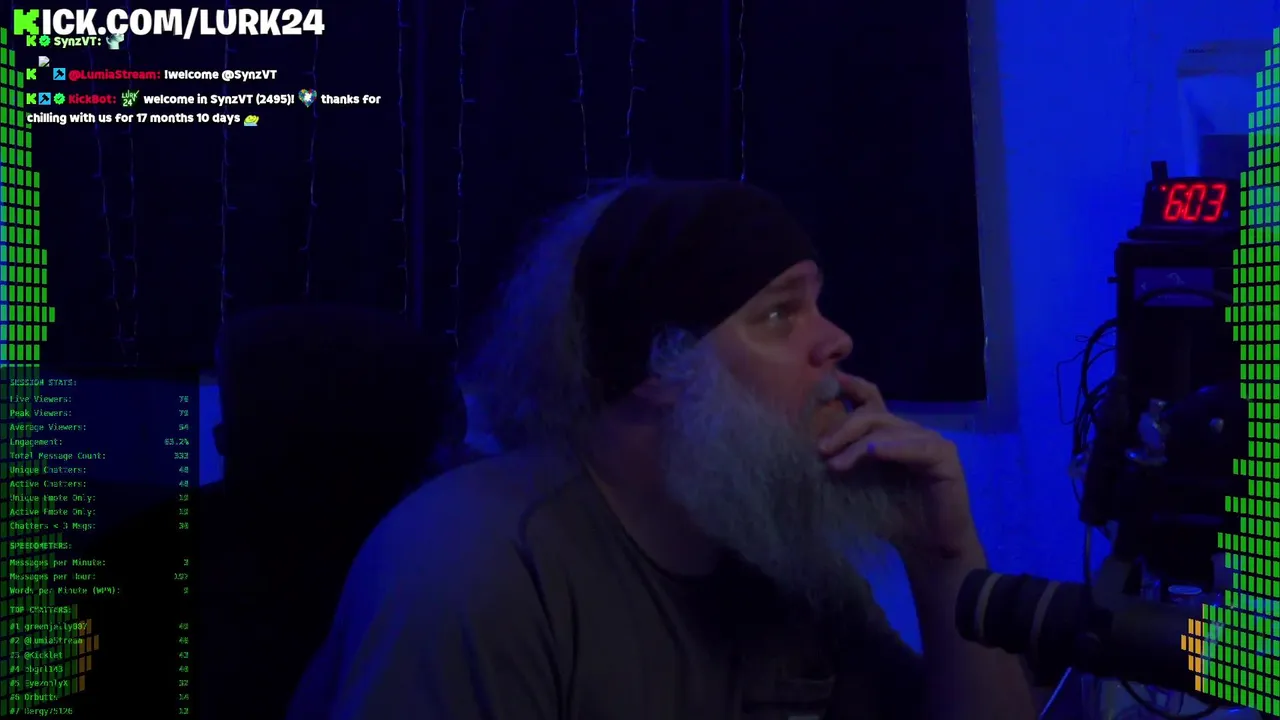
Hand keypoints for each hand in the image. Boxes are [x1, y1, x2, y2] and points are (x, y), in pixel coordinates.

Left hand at [817, 373, 978, 560]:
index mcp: (888, 435)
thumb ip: (841, 464)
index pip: (869, 401)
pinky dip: (893, 448)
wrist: (926, 550)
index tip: (826, 381)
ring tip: (836, 463)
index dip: (850, 386)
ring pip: (889, 430)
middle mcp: (909, 433)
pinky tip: (874, 452)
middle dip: (843, 428)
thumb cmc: (890, 519)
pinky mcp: (945, 458)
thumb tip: (808, 451)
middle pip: (873, 415)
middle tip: (821, 449)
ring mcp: (929, 442)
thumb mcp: (857, 487)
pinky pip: (918, 447)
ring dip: (859, 445)